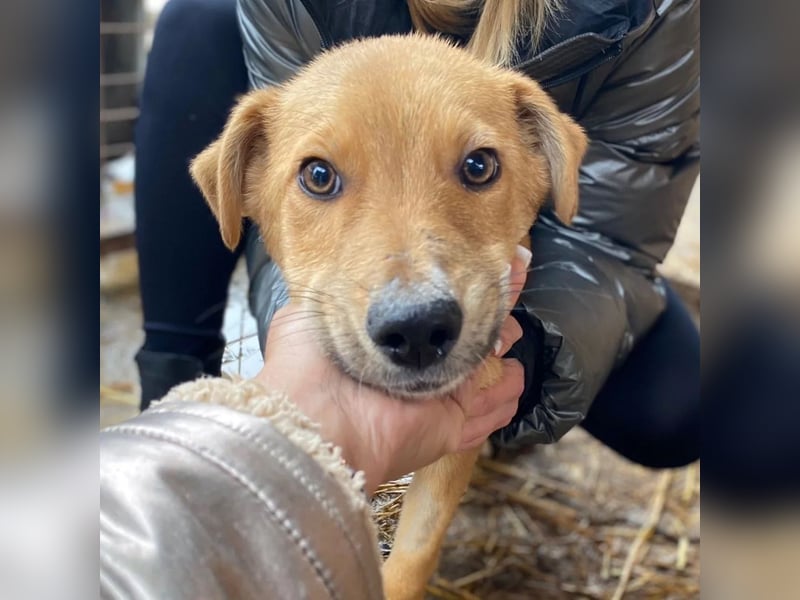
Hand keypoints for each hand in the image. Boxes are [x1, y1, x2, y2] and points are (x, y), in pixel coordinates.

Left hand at [253, 246, 530, 493]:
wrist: (316, 422)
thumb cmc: (306, 366)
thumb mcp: (307, 315)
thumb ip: (334, 296)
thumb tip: (345, 272)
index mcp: (380, 343)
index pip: (425, 314)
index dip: (455, 289)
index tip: (478, 261)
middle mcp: (408, 369)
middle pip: (460, 340)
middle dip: (487, 315)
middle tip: (509, 282)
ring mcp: (434, 396)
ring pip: (482, 375)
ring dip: (501, 352)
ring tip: (515, 328)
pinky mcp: (452, 421)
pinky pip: (491, 409)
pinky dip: (507, 393)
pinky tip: (518, 373)